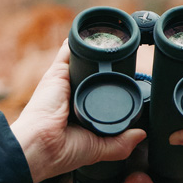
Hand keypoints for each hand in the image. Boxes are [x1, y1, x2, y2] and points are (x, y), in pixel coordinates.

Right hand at [10, 40, 145, 182]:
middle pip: (92, 76)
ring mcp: (65, 82)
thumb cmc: (62, 151)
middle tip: (126, 59)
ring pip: (82, 61)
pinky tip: (91, 32)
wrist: (41, 144)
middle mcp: (72, 95)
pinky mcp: (58, 72)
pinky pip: (68, 50)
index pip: (99, 96)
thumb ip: (120, 144)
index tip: (127, 84)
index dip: (111, 90)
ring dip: (94, 51)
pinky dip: (77, 40)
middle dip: (106, 68)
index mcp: (81, 113)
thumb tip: (141, 135)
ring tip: (114, 41)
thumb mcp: (98, 149)